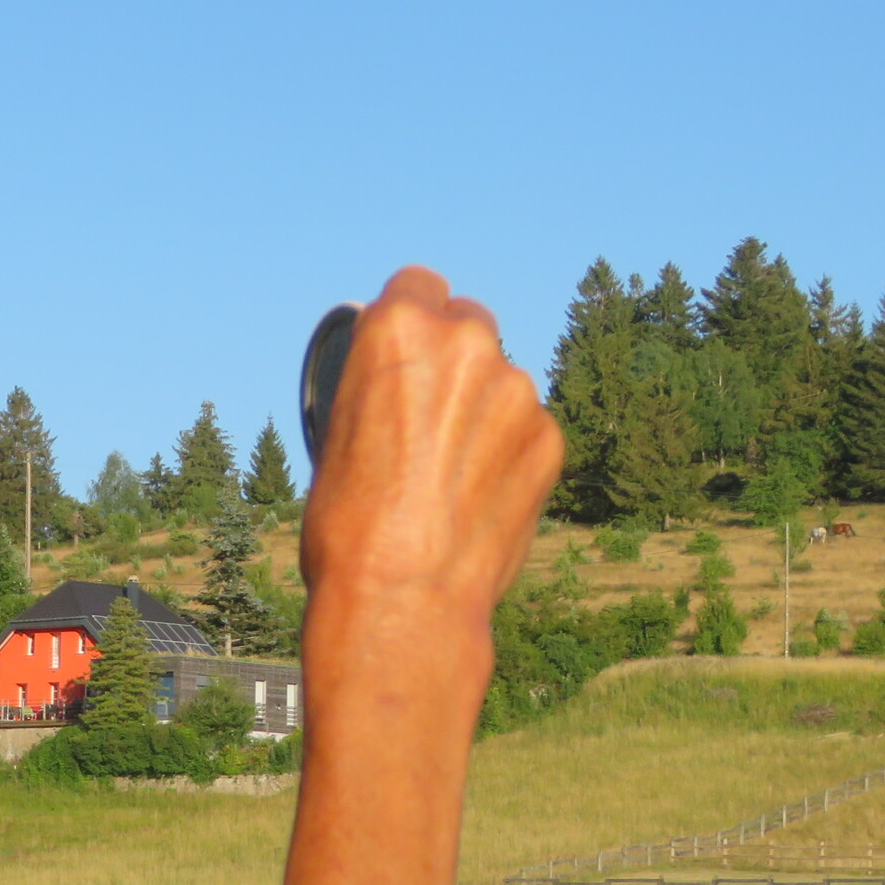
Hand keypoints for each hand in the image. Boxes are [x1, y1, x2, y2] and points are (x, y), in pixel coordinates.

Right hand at [298, 267, 558, 639]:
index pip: (417, 285)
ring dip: (481, 410)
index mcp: (398, 331)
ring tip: (447, 475)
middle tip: (427, 415)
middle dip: (451, 358)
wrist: (402, 599)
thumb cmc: (346, 526)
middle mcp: (466, 346)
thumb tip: (397, 380)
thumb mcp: (334, 435)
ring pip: (501, 381)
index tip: (404, 350)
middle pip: (467, 324)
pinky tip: (475, 497)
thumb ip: (376, 387)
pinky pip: (526, 429)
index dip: (408, 319)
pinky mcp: (550, 439)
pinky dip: (506, 452)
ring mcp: (517, 391)